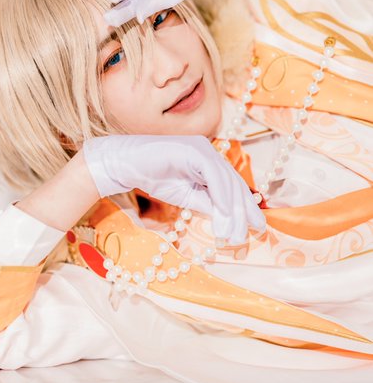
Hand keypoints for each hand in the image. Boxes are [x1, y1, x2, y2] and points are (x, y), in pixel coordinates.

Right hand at [83, 134, 264, 244]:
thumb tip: (229, 220)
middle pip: (234, 183)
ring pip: (227, 180)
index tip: (256, 227)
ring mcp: (202, 148)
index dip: (245, 206)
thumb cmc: (154, 177)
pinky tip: (225, 214)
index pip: (232, 185)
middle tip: (253, 234)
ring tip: (235, 234)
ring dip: (233, 210)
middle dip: (244, 211)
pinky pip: (213, 175)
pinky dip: (221, 196)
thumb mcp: (187, 196)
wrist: (126, 164)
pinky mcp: (193, 150)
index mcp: (209, 161)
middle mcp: (209, 151)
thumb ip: (208, 203)